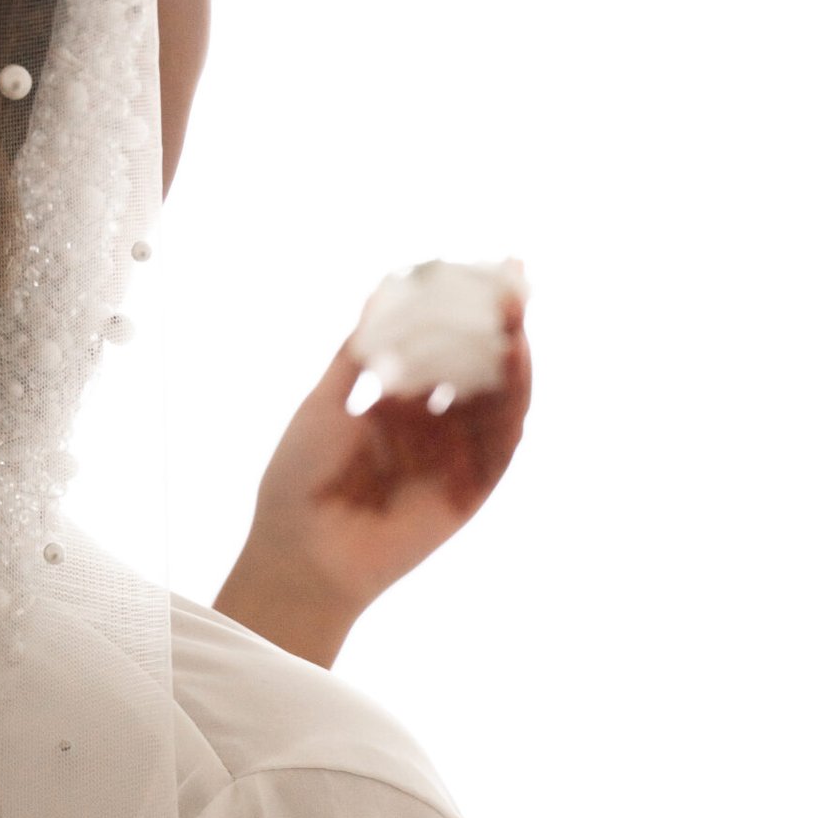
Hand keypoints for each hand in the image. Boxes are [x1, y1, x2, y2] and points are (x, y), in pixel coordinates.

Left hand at [216, 287, 531, 660]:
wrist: (301, 551)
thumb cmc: (301, 479)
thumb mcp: (327, 399)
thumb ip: (361, 350)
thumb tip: (385, 287)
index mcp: (396, 405)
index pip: (439, 346)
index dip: (460, 308)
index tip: (476, 266)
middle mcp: (431, 427)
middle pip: (476, 365)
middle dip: (497, 320)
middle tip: (513, 272)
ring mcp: (454, 457)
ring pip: (496, 397)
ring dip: (512, 353)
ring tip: (517, 308)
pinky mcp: (472, 488)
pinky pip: (502, 440)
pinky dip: (512, 400)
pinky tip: (515, 360)